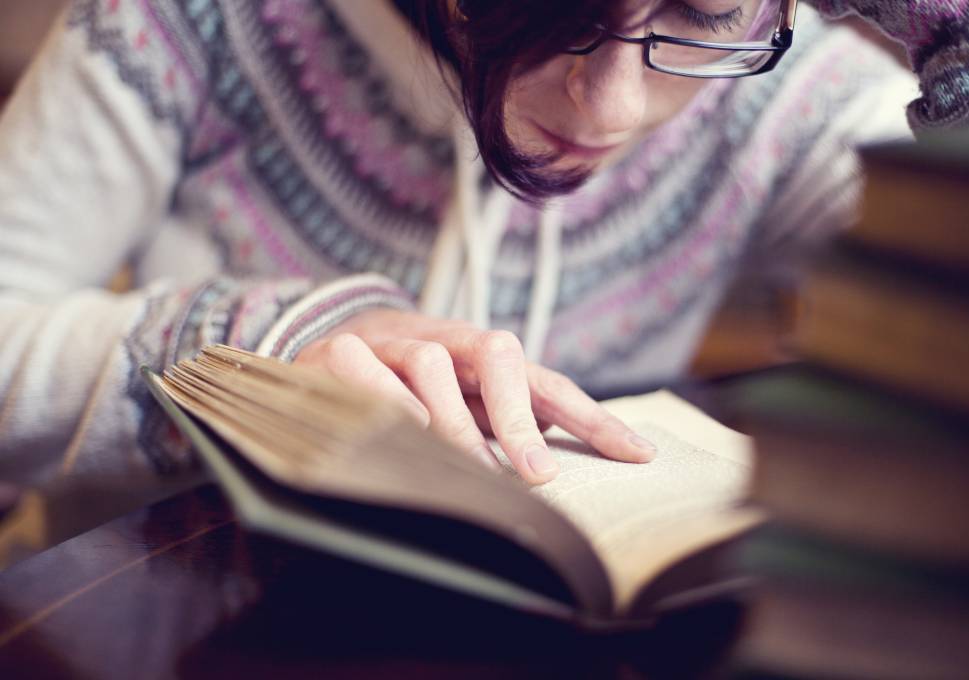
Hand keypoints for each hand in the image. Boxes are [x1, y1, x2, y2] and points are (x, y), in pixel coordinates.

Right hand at [293, 309, 656, 483]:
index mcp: (487, 358)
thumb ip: (504, 430)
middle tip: (538, 476)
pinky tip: (399, 435)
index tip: (638, 455)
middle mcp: (449, 339)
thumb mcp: (464, 405)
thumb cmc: (413, 386)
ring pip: (433, 363)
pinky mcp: (343, 349)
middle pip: (499, 356)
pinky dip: (385, 403)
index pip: (548, 383)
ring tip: (469, 470)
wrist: (328, 342)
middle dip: (520, 419)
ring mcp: (396, 340)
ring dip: (453, 422)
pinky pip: (366, 369)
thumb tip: (550, 472)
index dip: (593, 417)